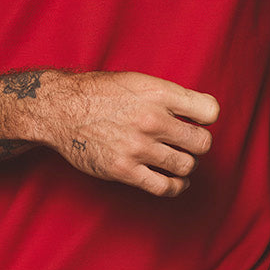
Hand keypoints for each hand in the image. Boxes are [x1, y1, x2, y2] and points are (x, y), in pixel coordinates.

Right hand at [42, 70, 218, 197]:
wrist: (60, 109)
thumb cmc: (99, 93)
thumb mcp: (137, 81)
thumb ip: (168, 97)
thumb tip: (199, 116)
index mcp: (158, 93)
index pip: (210, 111)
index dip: (206, 118)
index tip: (197, 121)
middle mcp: (151, 119)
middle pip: (202, 143)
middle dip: (198, 144)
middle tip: (187, 143)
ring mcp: (138, 147)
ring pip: (185, 166)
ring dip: (186, 165)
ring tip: (179, 160)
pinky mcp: (124, 170)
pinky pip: (164, 187)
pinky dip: (176, 187)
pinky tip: (176, 182)